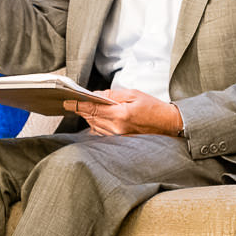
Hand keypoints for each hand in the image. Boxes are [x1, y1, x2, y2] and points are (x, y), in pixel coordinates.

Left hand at [64, 87, 182, 136]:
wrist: (168, 124)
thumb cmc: (153, 108)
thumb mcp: (133, 94)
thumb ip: (112, 95)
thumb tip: (95, 95)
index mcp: (120, 114)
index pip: (92, 109)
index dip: (77, 105)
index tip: (67, 102)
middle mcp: (116, 128)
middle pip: (91, 118)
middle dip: (82, 109)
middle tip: (72, 102)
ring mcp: (118, 136)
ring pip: (94, 126)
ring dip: (89, 117)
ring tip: (84, 108)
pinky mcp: (119, 140)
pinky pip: (101, 132)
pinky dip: (96, 124)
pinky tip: (95, 118)